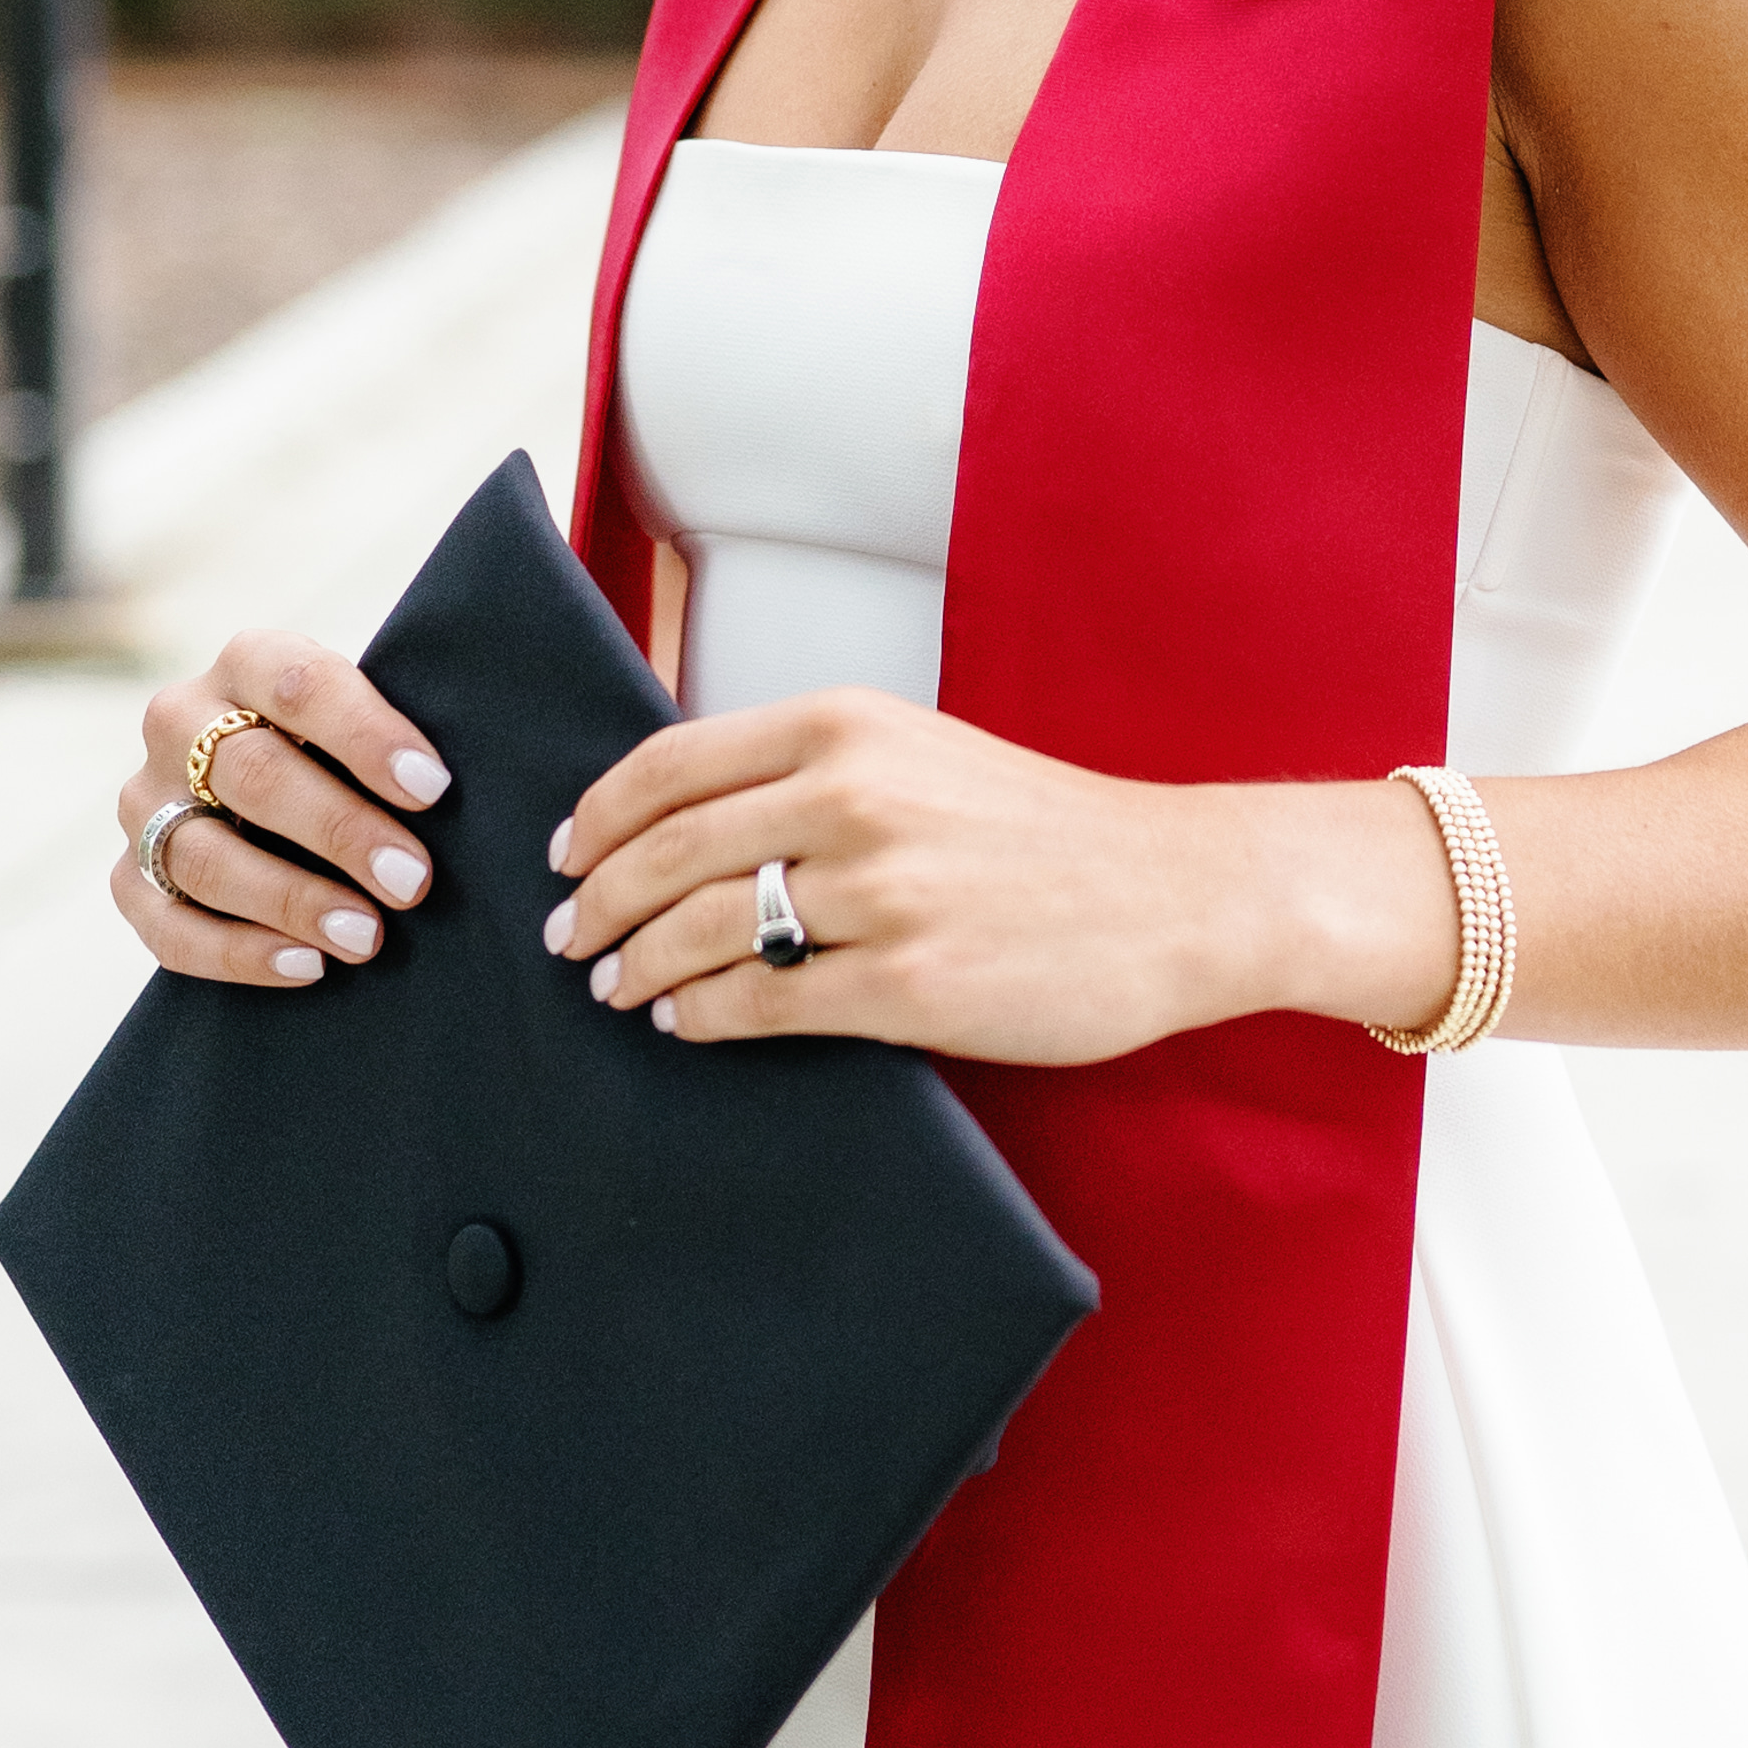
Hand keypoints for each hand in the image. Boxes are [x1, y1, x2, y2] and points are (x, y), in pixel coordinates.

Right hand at [110, 629, 448, 992]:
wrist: (271, 791)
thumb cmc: (345, 752)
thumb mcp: (363, 719)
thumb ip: (388, 739)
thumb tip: (441, 795)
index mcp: (247, 663)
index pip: (299, 684)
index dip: (365, 735)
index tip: (431, 788)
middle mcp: (179, 722)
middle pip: (251, 774)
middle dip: (339, 830)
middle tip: (411, 880)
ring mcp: (145, 802)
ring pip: (203, 856)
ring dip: (290, 901)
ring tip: (366, 935)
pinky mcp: (129, 877)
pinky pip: (169, 927)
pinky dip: (238, 953)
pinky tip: (308, 965)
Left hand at [546, 687, 1311, 1070]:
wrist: (1178, 891)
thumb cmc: (1048, 830)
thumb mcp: (924, 752)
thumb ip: (817, 766)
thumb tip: (692, 817)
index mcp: (849, 725)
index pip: (670, 764)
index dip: (600, 817)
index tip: (571, 852)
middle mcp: (853, 796)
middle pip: (667, 852)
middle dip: (599, 903)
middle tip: (569, 937)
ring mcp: (879, 892)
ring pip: (701, 932)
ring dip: (638, 967)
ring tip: (618, 988)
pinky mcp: (907, 983)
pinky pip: (762, 1004)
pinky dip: (703, 1017)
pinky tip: (688, 1022)